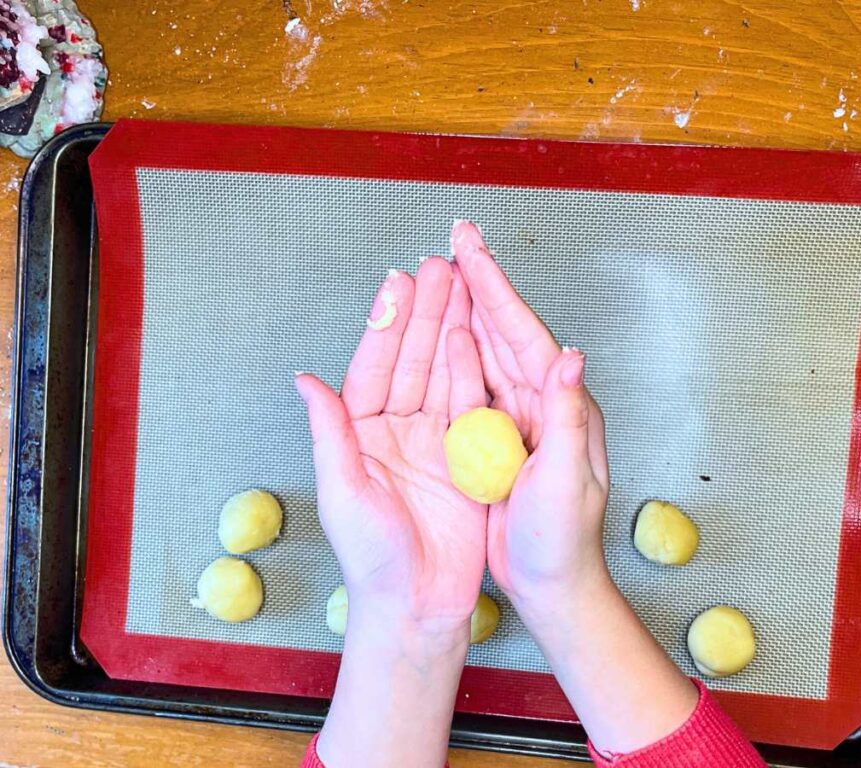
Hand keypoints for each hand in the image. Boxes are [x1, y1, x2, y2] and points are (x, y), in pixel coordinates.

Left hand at [296, 258, 487, 631]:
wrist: (418, 603)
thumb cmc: (370, 557)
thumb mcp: (341, 491)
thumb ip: (329, 432)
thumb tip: (304, 380)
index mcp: (359, 433)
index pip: (373, 365)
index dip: (387, 323)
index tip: (399, 281)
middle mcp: (396, 429)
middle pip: (412, 359)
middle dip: (425, 312)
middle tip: (439, 267)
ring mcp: (434, 440)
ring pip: (443, 373)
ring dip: (451, 329)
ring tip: (462, 285)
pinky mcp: (468, 457)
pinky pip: (470, 405)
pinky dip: (474, 371)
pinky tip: (477, 336)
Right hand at [452, 222, 697, 755]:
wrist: (553, 586)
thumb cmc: (563, 541)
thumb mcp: (567, 483)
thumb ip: (569, 419)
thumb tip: (572, 355)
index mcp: (560, 404)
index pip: (524, 333)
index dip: (497, 288)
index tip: (471, 248)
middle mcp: (542, 401)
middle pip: (505, 329)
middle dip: (480, 281)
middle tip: (457, 235)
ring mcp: (520, 418)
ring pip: (488, 350)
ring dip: (467, 307)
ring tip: (444, 270)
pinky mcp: (499, 439)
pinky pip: (475, 384)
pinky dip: (458, 352)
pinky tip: (440, 334)